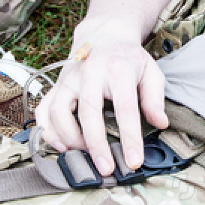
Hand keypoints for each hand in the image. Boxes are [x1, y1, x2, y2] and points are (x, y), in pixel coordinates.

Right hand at [36, 17, 167, 178]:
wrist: (104, 36)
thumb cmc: (129, 59)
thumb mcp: (151, 71)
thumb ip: (155, 98)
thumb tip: (161, 123)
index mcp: (118, 69)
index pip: (125, 108)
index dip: (130, 137)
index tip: (134, 161)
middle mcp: (89, 73)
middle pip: (88, 113)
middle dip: (96, 145)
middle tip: (105, 169)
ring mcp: (69, 79)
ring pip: (59, 112)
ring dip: (69, 138)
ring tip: (84, 155)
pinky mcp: (56, 85)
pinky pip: (44, 110)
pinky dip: (48, 130)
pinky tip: (60, 145)